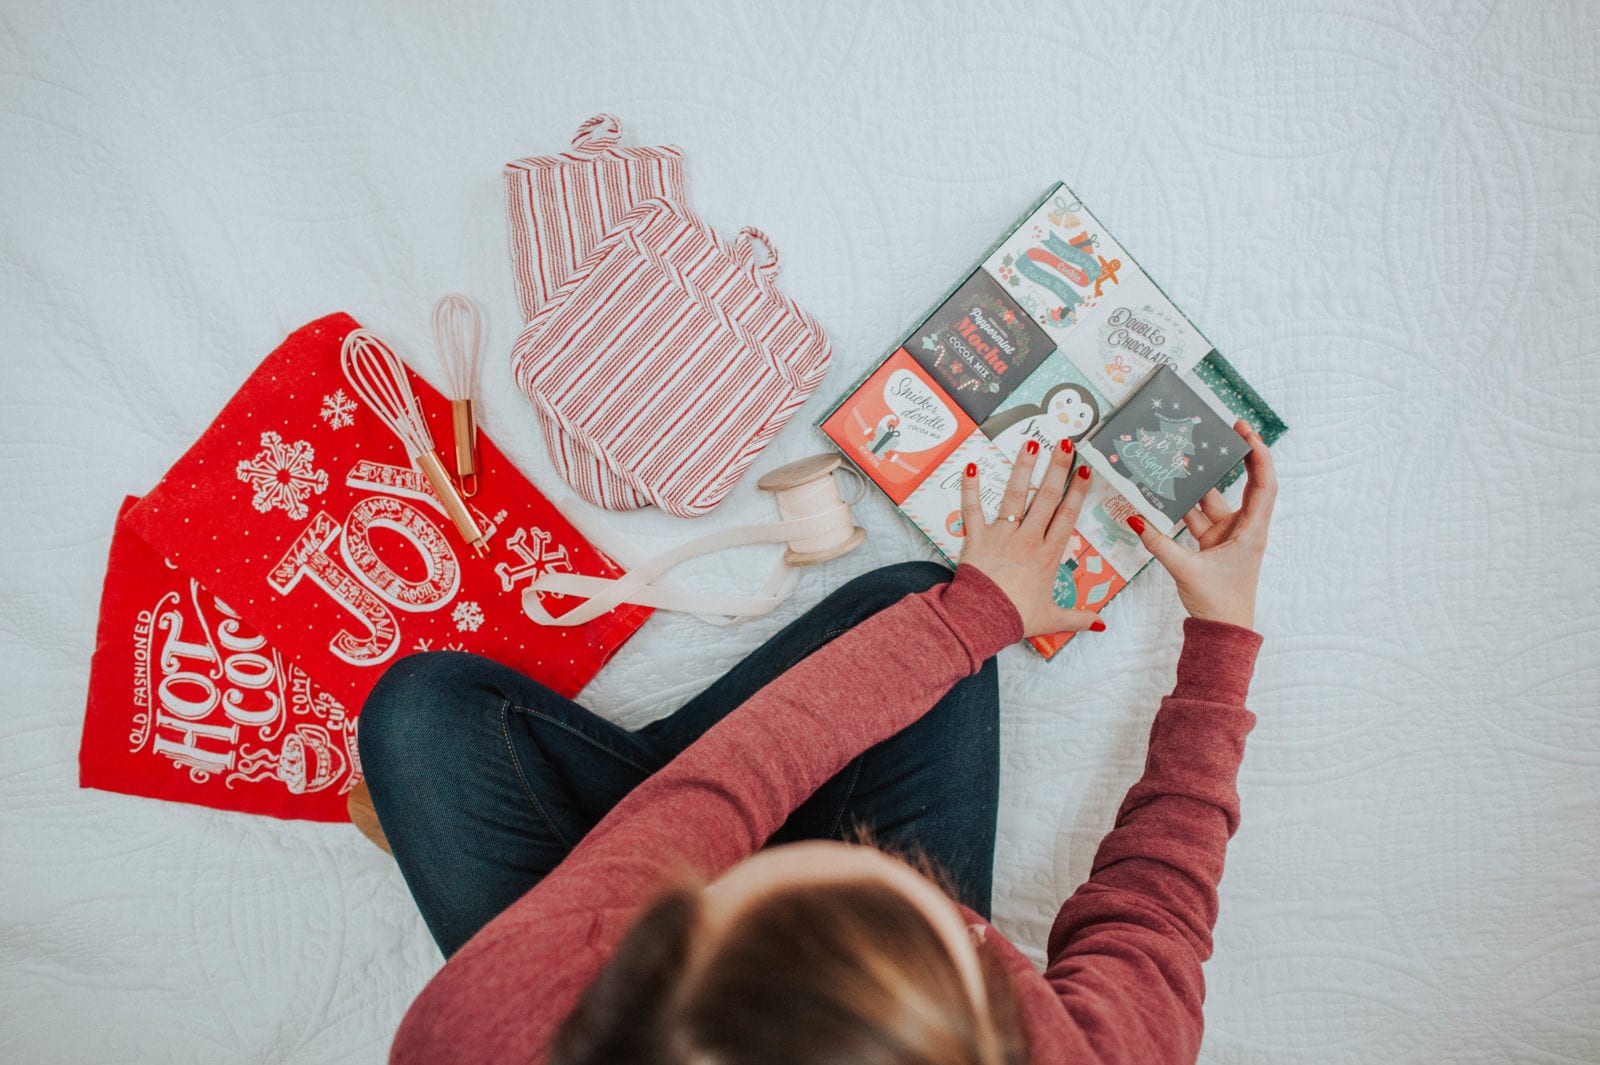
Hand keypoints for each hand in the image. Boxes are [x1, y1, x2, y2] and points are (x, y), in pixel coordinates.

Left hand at [958, 439, 1104, 638]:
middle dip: (1057, 469)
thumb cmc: (1016, 618)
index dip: (1078, 491)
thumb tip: (1101, 623)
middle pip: (1046, 498)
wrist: (982, 620)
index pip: (1068, 516)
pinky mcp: (976, 537)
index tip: (1086, 470)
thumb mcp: (1052, 619)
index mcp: (1048, 555)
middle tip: (1065, 444)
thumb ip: (1078, 617)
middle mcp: (1028, 539)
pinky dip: (970, 488)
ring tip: (1030, 444)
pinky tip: (971, 465)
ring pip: (1015, 496)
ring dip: (1023, 469)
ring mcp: (1002, 536)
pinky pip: (972, 508)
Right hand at [1127, 420, 1276, 630]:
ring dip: (1199, 484)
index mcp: (1251, 531)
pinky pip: (1197, 518)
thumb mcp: (1187, 570)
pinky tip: (1165, 495)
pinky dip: (1182, 508)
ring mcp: (1227, 535)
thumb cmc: (1219, 603)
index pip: (1264, 484)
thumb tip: (1136, 519)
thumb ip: (1160, 544)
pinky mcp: (1212, 545)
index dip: (1258, 455)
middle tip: (1220, 431)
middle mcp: (1243, 528)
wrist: (1222, 632)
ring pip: (1213, 501)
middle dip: (1233, 458)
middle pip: (1244, 484)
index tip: (1245, 431)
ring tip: (1180, 459)